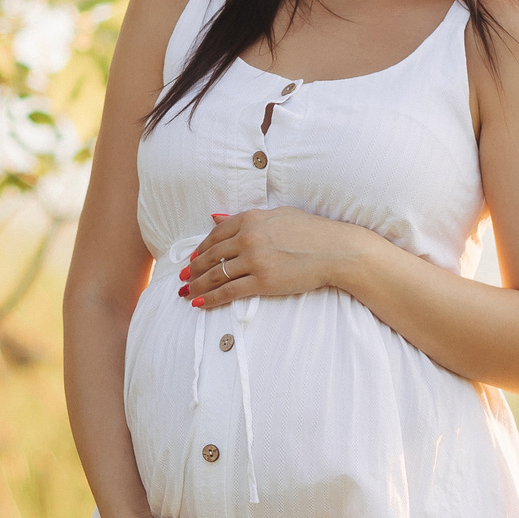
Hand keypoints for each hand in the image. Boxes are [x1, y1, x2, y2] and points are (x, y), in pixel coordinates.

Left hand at [178, 207, 378, 309]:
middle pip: (211, 256)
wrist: (335, 250)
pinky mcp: (263, 282)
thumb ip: (244, 217)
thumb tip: (215, 217)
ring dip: (197, 285)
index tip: (192, 258)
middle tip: (183, 278)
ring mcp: (254, 260)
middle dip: (193, 269)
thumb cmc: (311, 230)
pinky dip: (211, 298)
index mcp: (250, 219)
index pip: (215, 235)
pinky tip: (200, 303)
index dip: (200, 248)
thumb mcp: (277, 214)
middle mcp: (248, 238)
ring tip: (187, 292)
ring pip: (215, 275)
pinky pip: (228, 292)